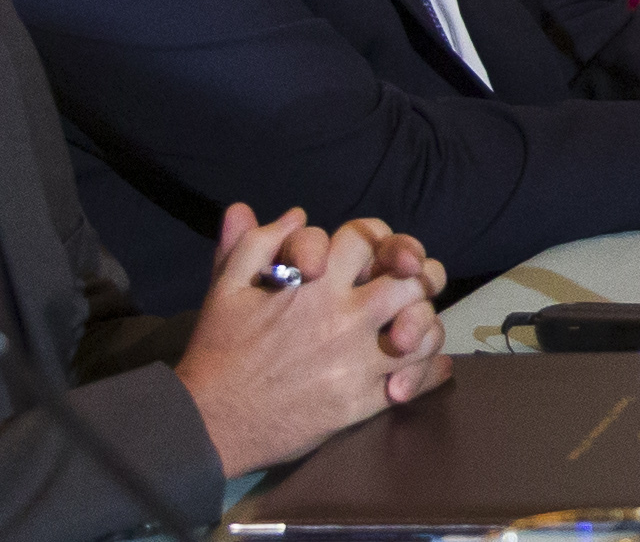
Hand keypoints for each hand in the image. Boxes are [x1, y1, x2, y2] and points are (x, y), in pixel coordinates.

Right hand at [173, 205, 450, 476]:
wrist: (206, 424)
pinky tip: (433, 365)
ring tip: (414, 326)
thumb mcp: (225, 289)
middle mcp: (345, 318)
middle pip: (412, 280)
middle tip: (410, 285)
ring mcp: (357, 362)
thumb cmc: (218, 352)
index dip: (378, 239)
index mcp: (316, 285)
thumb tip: (295, 214)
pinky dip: (431, 371)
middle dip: (417, 276)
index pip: (369, 239)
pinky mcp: (361, 402)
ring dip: (426, 323)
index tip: (374, 255)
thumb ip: (256, 244)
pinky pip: (414, 380)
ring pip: (424, 329)